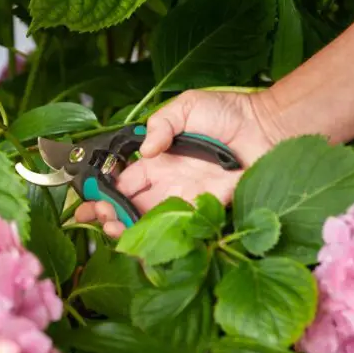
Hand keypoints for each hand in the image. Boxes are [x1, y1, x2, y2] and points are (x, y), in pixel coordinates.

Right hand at [74, 90, 281, 237]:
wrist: (269, 127)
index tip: (85, 204)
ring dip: (129, 230)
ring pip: (150, 221)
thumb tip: (145, 150)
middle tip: (98, 219)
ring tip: (112, 232)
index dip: (102, 193)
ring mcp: (186, 198)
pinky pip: (181, 228)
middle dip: (109, 215)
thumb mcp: (187, 106)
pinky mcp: (208, 209)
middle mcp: (167, 183)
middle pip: (130, 206)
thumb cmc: (229, 113)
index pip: (121, 181)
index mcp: (157, 160)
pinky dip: (161, 240)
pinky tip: (143, 246)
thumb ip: (161, 124)